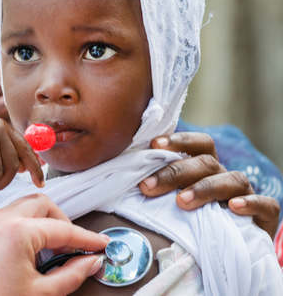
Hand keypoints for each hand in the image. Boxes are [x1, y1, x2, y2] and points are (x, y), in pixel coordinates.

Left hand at [0, 194, 108, 295]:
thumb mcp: (41, 293)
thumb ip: (71, 274)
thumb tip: (91, 262)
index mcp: (17, 232)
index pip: (63, 228)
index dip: (86, 238)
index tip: (99, 243)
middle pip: (38, 205)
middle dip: (59, 220)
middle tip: (70, 243)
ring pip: (10, 211)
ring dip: (29, 225)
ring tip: (38, 252)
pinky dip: (2, 236)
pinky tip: (6, 258)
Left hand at [138, 132, 279, 238]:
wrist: (231, 248)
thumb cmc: (193, 218)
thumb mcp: (174, 199)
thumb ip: (158, 186)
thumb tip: (123, 177)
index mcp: (205, 166)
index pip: (198, 143)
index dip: (178, 140)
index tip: (153, 145)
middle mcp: (225, 175)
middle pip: (206, 163)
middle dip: (176, 172)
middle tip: (148, 187)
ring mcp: (246, 193)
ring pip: (233, 179)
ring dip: (206, 188)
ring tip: (182, 201)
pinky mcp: (265, 215)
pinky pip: (265, 204)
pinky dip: (250, 203)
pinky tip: (233, 208)